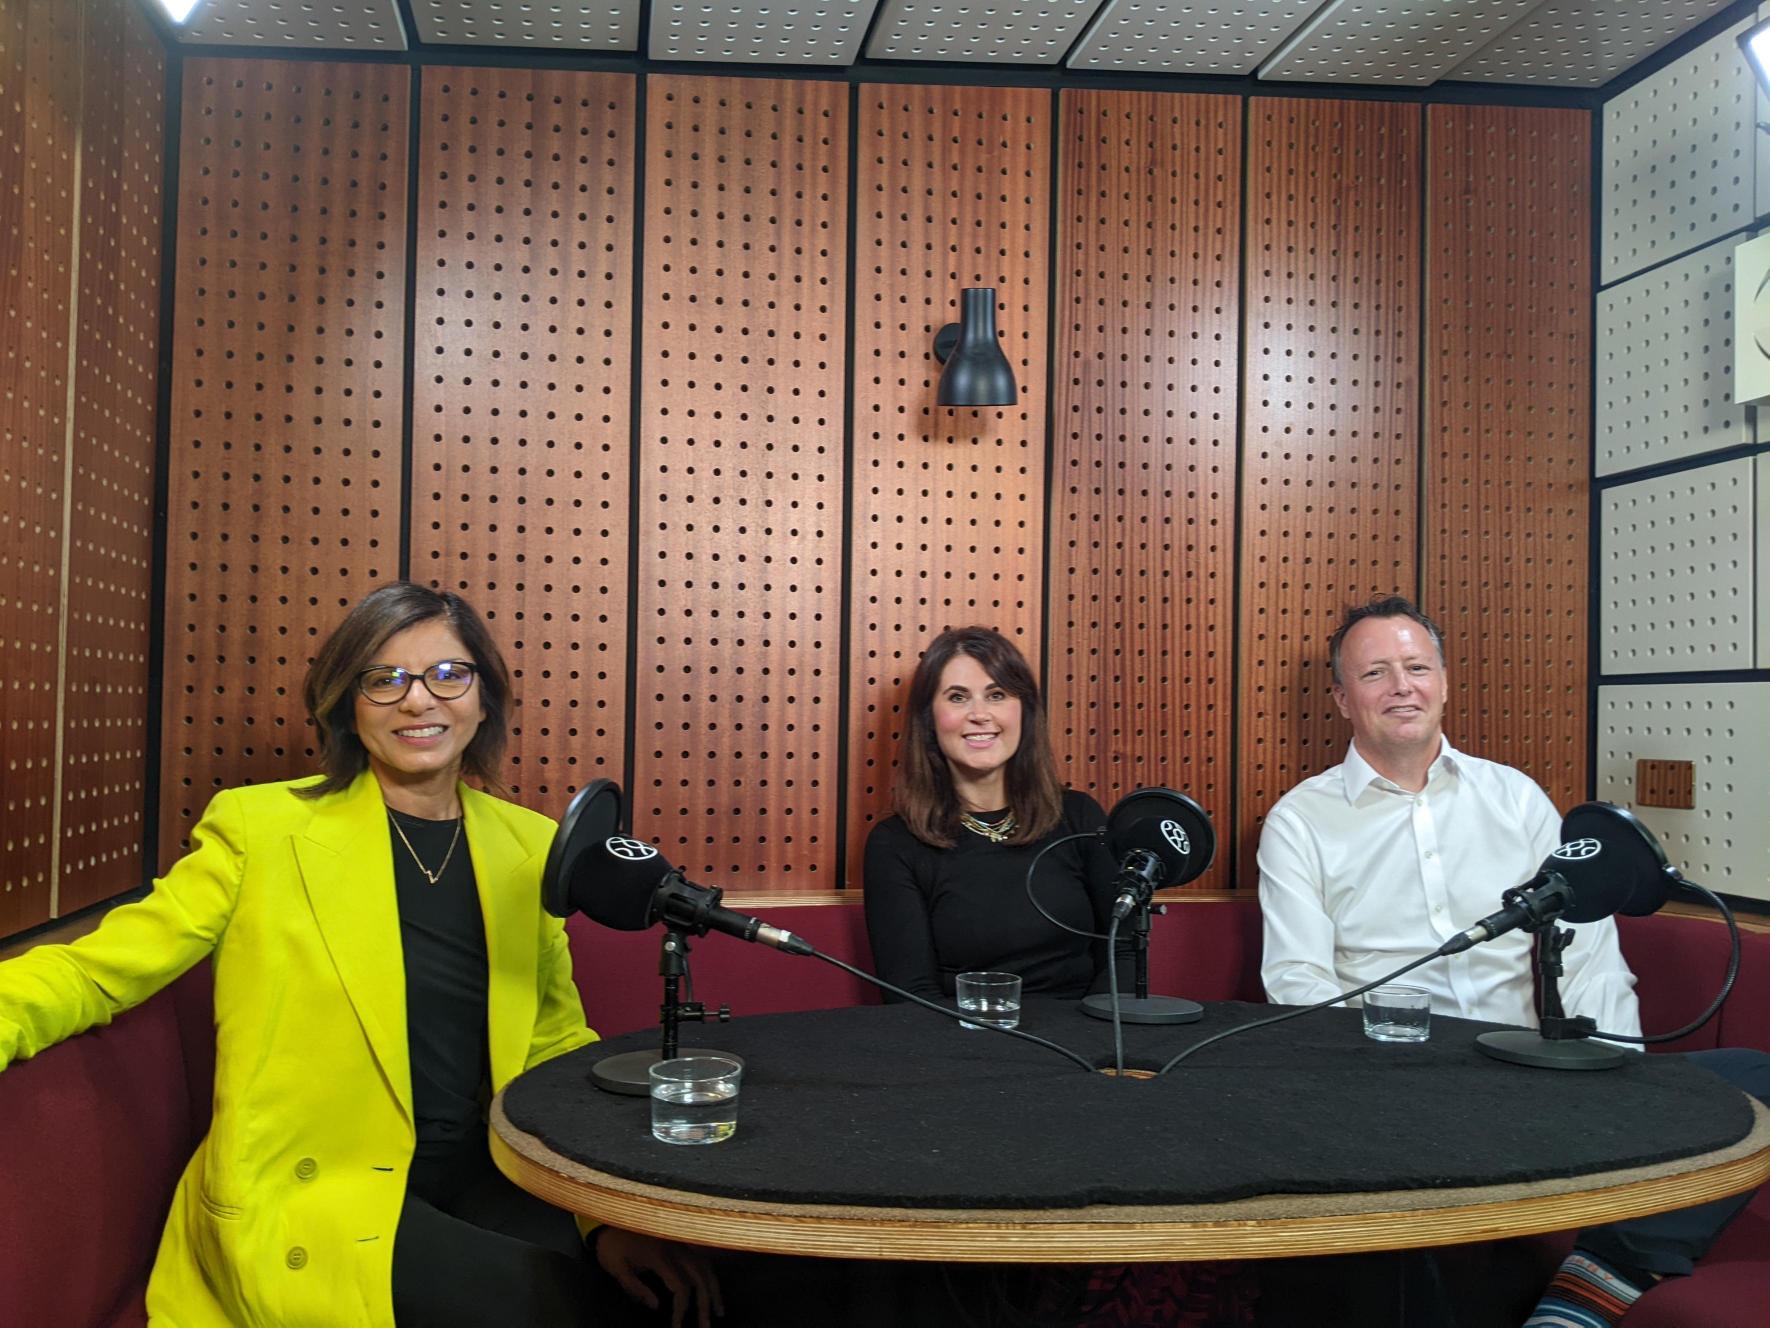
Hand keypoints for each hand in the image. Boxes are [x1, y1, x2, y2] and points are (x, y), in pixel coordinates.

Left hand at [592, 1227, 723, 1327]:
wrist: (610, 1217)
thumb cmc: (611, 1246)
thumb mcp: (616, 1269)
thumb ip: (636, 1289)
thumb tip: (656, 1307)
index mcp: (659, 1256)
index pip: (680, 1286)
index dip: (682, 1309)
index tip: (678, 1327)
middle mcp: (676, 1248)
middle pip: (699, 1278)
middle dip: (704, 1304)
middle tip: (705, 1326)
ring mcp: (680, 1242)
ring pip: (705, 1267)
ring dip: (714, 1290)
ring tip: (718, 1311)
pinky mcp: (680, 1239)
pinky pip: (702, 1258)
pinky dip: (710, 1274)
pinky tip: (712, 1287)